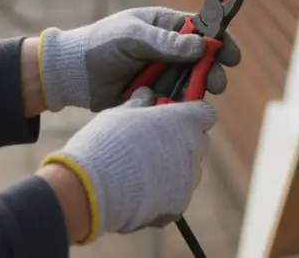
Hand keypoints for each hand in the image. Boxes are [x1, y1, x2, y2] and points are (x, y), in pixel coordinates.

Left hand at [35, 7, 241, 111]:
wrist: (71, 75)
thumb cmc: (100, 45)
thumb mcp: (132, 36)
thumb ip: (165, 41)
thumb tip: (200, 46)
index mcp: (166, 26)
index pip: (202, 30)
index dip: (220, 42)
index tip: (232, 57)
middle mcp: (169, 50)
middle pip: (202, 60)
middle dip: (213, 71)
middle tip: (218, 84)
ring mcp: (162, 73)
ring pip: (191, 82)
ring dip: (198, 90)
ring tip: (198, 99)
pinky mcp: (154, 95)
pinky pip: (174, 101)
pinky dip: (179, 105)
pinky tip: (179, 110)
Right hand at [40, 87, 216, 242]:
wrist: (93, 188)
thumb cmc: (106, 143)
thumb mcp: (119, 114)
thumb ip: (139, 104)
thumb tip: (146, 95)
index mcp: (184, 121)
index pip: (205, 114)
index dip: (191, 116)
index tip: (174, 119)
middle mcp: (193, 148)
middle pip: (198, 142)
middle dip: (182, 142)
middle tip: (154, 145)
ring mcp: (189, 178)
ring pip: (189, 170)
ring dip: (174, 169)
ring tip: (141, 172)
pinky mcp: (180, 204)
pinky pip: (178, 194)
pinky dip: (164, 193)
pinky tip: (139, 192)